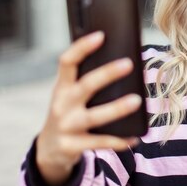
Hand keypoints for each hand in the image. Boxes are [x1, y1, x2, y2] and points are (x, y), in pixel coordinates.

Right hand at [36, 31, 141, 185]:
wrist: (49, 150)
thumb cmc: (69, 112)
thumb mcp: (70, 96)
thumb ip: (87, 81)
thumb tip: (123, 63)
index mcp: (61, 87)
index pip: (67, 61)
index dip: (82, 47)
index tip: (101, 35)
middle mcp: (61, 104)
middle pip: (86, 85)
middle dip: (107, 74)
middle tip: (129, 63)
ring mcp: (65, 126)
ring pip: (94, 116)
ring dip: (117, 108)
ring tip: (137, 100)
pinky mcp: (71, 146)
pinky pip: (99, 142)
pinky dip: (118, 140)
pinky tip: (134, 137)